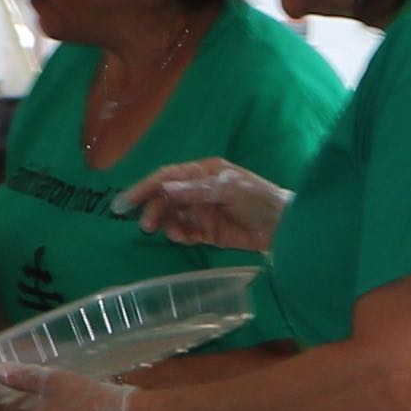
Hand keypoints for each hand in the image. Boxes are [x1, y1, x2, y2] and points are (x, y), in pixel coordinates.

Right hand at [122, 159, 283, 252]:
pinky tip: (183, 238)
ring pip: (173, 216)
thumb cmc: (259, 199)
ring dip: (166, 224)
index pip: (168, 177)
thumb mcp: (229, 188)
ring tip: (172, 233)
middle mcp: (198, 190)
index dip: (145, 187)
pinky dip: (180, 235)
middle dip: (154, 209)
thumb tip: (166, 186)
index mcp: (203, 172)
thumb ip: (197, 189)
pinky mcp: (208, 232)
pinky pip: (185, 232)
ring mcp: (202, 211)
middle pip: (166, 198)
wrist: (284, 227)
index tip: (126, 201)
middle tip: (148, 225)